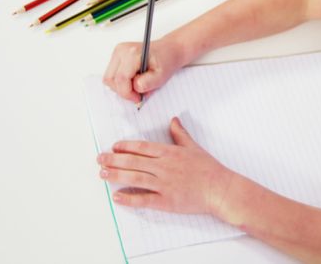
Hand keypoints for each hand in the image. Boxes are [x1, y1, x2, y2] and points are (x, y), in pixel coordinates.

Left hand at [98, 117, 236, 215]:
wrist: (220, 189)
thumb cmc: (209, 168)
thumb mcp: (194, 147)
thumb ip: (180, 134)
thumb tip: (173, 120)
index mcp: (170, 153)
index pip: (142, 147)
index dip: (126, 146)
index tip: (114, 146)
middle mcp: (164, 167)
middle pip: (133, 162)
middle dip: (114, 160)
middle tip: (100, 159)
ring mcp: (164, 184)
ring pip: (135, 178)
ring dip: (116, 176)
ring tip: (102, 174)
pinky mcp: (166, 201)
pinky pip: (144, 199)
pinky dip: (129, 199)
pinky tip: (116, 197)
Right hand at [102, 38, 183, 102]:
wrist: (168, 50)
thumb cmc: (165, 61)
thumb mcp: (162, 76)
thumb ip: (148, 83)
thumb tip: (135, 88)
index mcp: (132, 53)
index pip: (121, 79)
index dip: (127, 93)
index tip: (138, 98)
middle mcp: (122, 50)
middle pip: (110, 79)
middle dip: (123, 91)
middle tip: (138, 93)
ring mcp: (117, 52)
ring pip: (109, 78)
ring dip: (122, 87)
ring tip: (138, 84)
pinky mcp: (116, 56)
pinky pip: (112, 75)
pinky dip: (121, 82)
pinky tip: (134, 79)